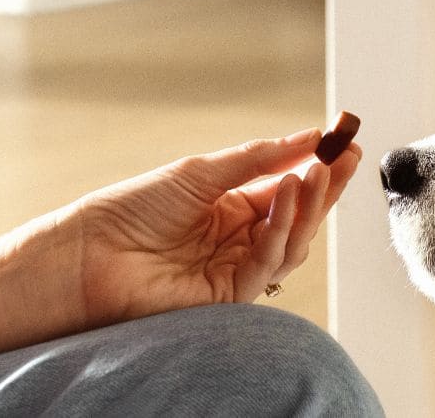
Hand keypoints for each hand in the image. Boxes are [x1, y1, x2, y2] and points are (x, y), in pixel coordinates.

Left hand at [15, 129, 361, 329]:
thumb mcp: (201, 171)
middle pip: (297, 216)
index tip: (343, 143)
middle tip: (345, 158)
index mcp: (230, 208)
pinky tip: (283, 196)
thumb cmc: (132, 210)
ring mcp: (235, 268)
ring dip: (306, 205)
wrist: (90, 253)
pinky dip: (280, 227)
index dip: (316, 167)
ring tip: (315, 171)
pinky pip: (267, 261)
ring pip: (291, 241)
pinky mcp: (229, 295)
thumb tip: (308, 138)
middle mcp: (238, 239)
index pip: (286, 187)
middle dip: (324, 187)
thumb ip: (257, 158)